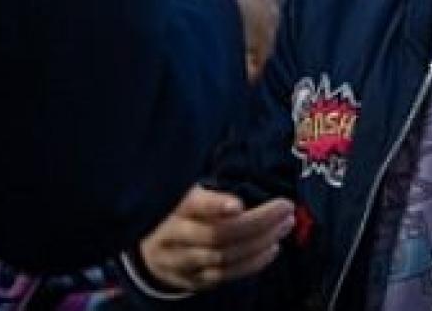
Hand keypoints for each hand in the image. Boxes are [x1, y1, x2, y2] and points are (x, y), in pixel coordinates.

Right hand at [138, 183, 294, 291]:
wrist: (146, 245)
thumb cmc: (171, 204)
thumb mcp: (179, 184)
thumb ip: (207, 176)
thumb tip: (245, 151)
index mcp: (170, 204)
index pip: (191, 205)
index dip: (213, 206)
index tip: (237, 204)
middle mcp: (174, 236)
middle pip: (217, 234)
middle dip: (257, 222)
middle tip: (284, 208)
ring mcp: (182, 261)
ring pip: (225, 257)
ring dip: (261, 242)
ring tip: (285, 224)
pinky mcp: (192, 280)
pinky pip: (226, 275)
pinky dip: (252, 263)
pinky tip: (271, 248)